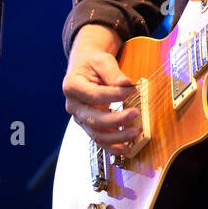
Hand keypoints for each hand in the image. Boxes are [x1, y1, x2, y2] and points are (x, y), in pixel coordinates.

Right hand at [62, 24, 140, 154]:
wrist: (86, 68)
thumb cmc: (93, 63)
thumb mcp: (102, 60)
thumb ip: (113, 72)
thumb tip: (126, 83)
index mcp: (72, 86)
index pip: (94, 95)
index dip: (114, 94)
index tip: (132, 90)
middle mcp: (74, 106)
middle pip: (93, 119)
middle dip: (115, 120)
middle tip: (136, 113)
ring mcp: (81, 118)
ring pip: (96, 134)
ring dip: (117, 137)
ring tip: (135, 132)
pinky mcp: (90, 126)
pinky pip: (100, 140)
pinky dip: (113, 147)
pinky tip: (127, 148)